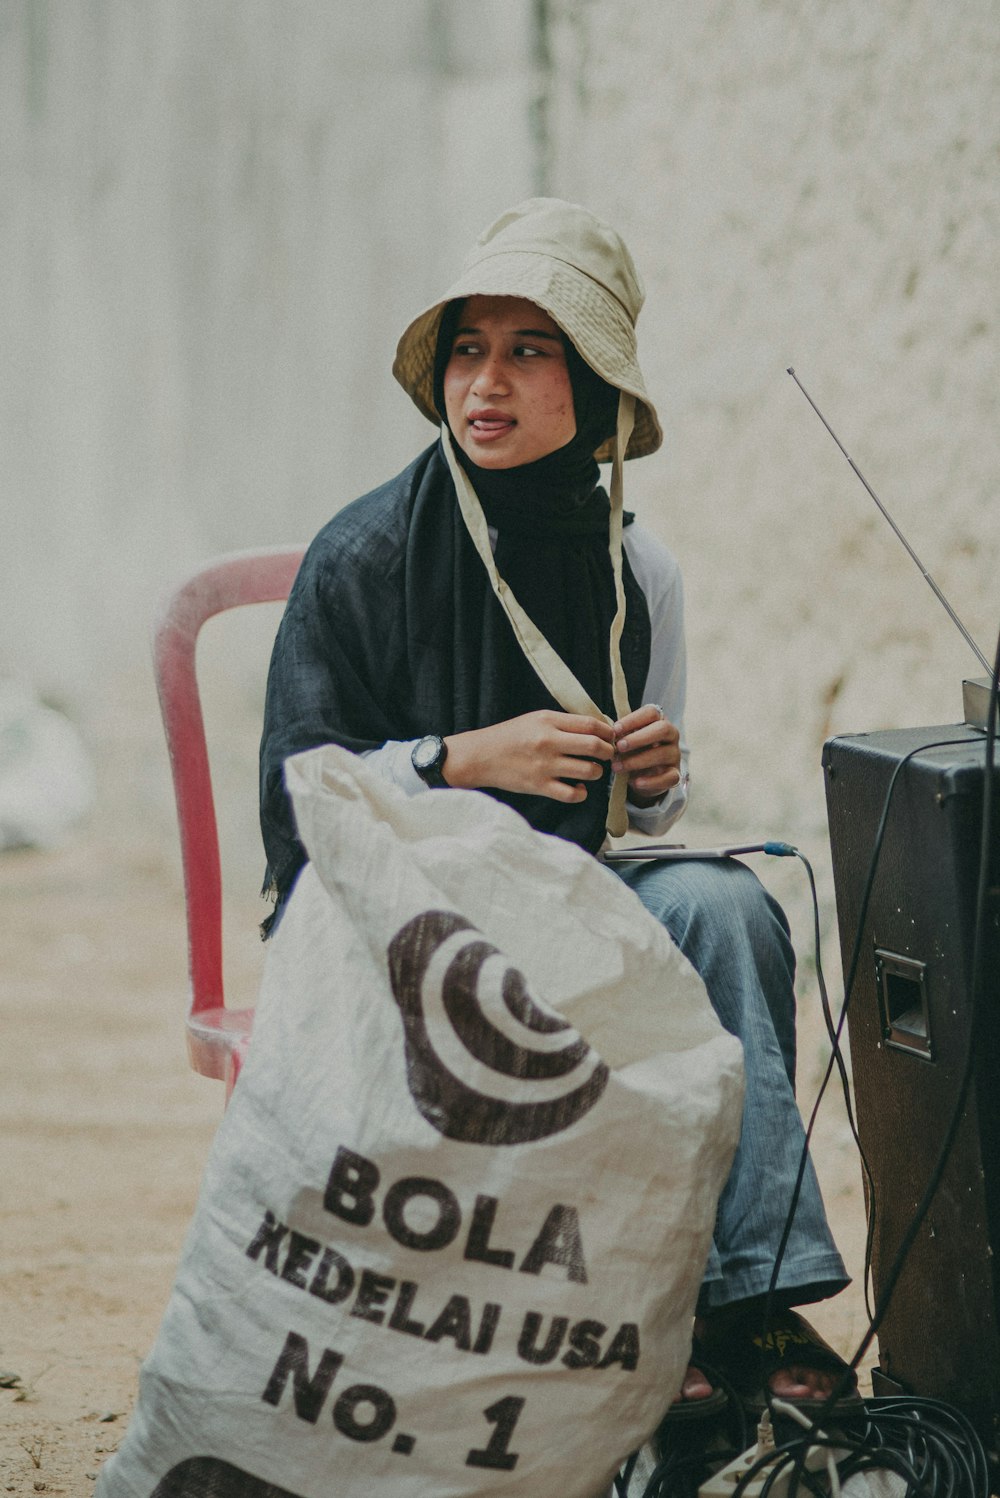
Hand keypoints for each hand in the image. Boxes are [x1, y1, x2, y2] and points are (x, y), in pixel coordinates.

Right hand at [444, 710, 614, 802]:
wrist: (480, 756)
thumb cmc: (509, 737)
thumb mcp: (535, 719)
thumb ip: (563, 723)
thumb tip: (596, 729)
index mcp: (549, 721)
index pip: (591, 724)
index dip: (607, 731)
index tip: (610, 736)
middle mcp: (548, 742)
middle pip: (594, 746)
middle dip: (608, 751)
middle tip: (607, 754)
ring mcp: (544, 765)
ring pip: (588, 770)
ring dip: (597, 772)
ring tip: (592, 771)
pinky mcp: (539, 786)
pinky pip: (572, 794)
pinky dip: (582, 793)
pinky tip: (579, 788)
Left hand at [611, 703, 682, 805]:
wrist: (643, 776)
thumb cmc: (633, 751)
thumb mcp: (626, 740)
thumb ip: (621, 735)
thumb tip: (609, 735)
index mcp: (659, 721)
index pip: (652, 712)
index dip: (634, 719)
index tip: (615, 729)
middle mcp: (671, 735)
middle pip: (663, 729)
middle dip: (639, 738)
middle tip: (619, 747)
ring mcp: (674, 755)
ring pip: (662, 754)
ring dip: (637, 761)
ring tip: (617, 767)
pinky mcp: (675, 775)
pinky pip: (668, 777)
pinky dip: (651, 781)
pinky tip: (635, 782)